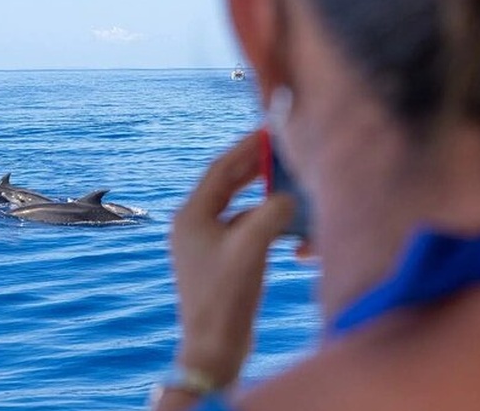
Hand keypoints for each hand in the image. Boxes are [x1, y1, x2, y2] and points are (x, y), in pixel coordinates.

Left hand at [170, 131, 294, 386]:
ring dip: (259, 192)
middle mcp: (193, 225)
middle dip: (253, 166)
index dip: (246, 148)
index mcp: (191, 216)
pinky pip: (241, 227)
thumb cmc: (226, 297)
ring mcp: (204, 244)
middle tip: (279, 148)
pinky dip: (261, 218)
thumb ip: (273, 213)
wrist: (213, 348)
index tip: (270, 131)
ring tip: (283, 178)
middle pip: (226, 184)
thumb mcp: (252, 248)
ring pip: (235, 205)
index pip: (221, 169)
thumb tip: (288, 197)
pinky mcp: (217, 261)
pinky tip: (281, 219)